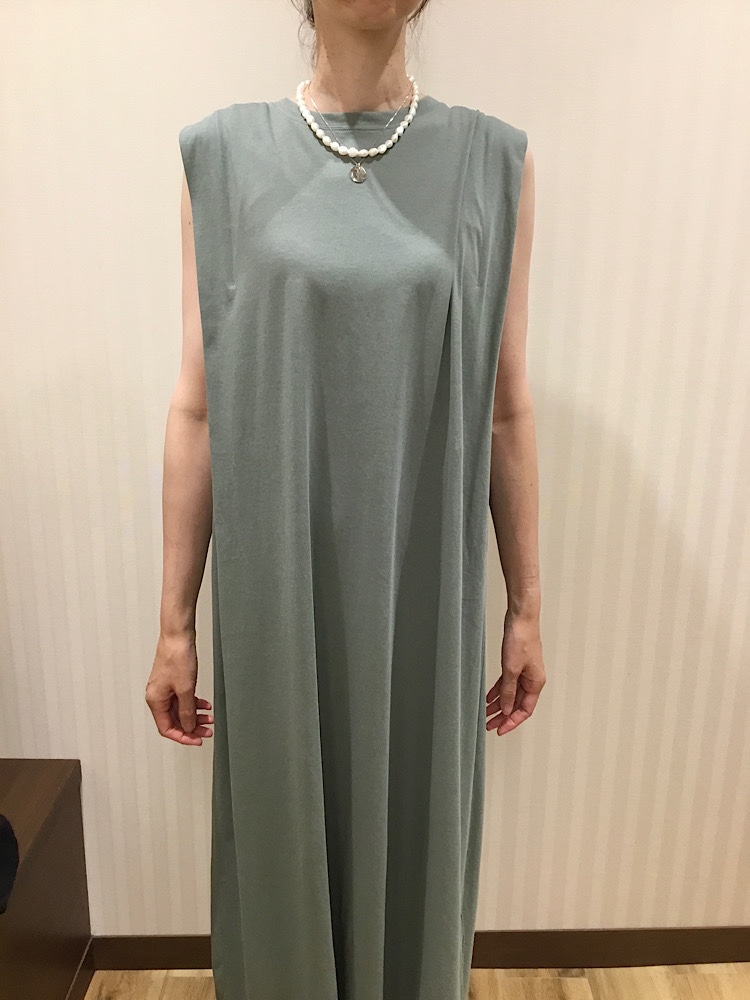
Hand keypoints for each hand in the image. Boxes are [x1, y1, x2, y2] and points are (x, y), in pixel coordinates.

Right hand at [145, 632, 213, 745]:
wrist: (178, 636)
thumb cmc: (177, 657)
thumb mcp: (185, 689)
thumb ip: (187, 712)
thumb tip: (189, 727)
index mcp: (155, 701)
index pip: (167, 729)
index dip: (183, 737)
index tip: (197, 740)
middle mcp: (157, 696)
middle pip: (175, 721)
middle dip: (192, 727)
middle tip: (207, 731)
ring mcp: (165, 689)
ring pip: (180, 710)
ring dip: (195, 715)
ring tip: (209, 718)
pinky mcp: (173, 682)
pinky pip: (183, 699)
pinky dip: (194, 703)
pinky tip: (205, 705)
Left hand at [486, 610, 545, 735]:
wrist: (521, 618)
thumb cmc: (522, 639)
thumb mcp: (511, 669)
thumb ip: (508, 691)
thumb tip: (506, 709)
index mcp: (536, 683)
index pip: (524, 710)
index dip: (512, 722)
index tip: (499, 729)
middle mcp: (532, 679)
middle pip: (517, 705)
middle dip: (503, 716)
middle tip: (490, 725)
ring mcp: (525, 672)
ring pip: (511, 695)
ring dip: (499, 705)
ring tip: (486, 714)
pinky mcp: (517, 664)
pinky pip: (507, 683)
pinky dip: (498, 691)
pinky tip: (489, 698)